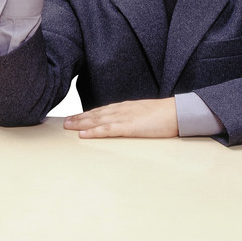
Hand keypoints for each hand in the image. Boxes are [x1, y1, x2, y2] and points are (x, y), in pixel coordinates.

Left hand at [63, 98, 178, 137]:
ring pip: (97, 120)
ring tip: (68, 126)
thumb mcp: (144, 114)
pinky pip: (107, 130)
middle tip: (65, 122)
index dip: (87, 114)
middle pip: (95, 114)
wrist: (177, 112)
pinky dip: (93, 132)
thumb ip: (132, 117)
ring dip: (81, 124)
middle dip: (79, 118)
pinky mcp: (129, 127)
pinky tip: (84, 135)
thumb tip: (125, 123)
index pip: (101, 110)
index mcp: (125, 107)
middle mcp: (121, 110)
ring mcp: (124, 118)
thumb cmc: (164, 115)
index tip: (75, 117)